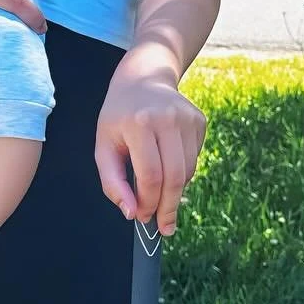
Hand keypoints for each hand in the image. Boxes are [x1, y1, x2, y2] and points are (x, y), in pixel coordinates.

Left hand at [95, 54, 207, 235]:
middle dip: (168, 207)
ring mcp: (188, 118)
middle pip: (174, 177)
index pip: (150, 175)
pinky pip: (194, 159)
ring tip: (160, 195)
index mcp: (139, 123)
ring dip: (175, 192)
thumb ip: (112, 182)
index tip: (143, 218)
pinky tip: (167, 165)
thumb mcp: (103, 146)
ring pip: (188, 171)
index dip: (148, 202)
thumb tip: (131, 213)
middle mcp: (167, 118)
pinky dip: (182, 173)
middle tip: (163, 226)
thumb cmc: (118, 117)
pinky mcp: (200, 121)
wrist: (144, 78)